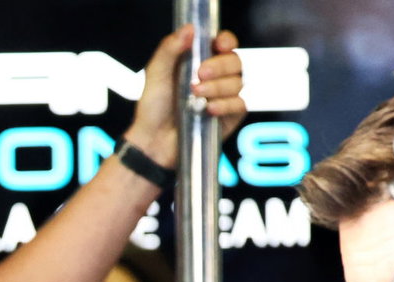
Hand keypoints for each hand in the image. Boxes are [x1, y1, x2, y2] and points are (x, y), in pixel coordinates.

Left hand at [123, 25, 245, 167]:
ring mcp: (225, 97)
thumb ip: (170, 49)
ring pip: (238, 83)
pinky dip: (225, 105)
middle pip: (235, 61)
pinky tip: (209, 110)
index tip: (219, 45)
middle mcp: (216, 77)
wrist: (154, 140)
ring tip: (197, 95)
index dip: (226, 41)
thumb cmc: (153, 107)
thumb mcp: (156, 73)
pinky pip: (239, 105)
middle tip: (201, 74)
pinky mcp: (229, 117)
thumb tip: (189, 29)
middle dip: (220, 65)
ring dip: (218, 87)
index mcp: (201, 61)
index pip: (224, 44)